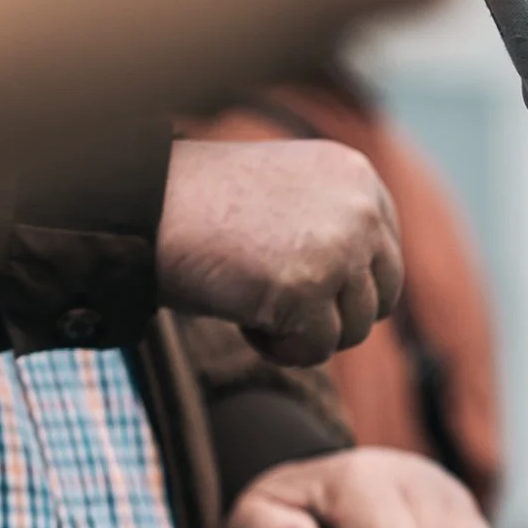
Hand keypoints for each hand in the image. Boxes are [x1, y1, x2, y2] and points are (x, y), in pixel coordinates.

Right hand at [157, 137, 403, 362]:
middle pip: (380, 299)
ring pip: (354, 330)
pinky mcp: (307, 288)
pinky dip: (278, 349)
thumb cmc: (202, 209)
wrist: (142, 207)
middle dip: (331, 315)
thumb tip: (377, 301)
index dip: (343, 287)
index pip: (385, 259)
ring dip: (304, 333)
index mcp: (356, 176)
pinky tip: (244, 318)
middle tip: (275, 304)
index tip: (296, 282)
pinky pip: (315, 350)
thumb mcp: (289, 200)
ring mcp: (338, 247)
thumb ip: (338, 231)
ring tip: (254, 303)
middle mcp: (360, 208)